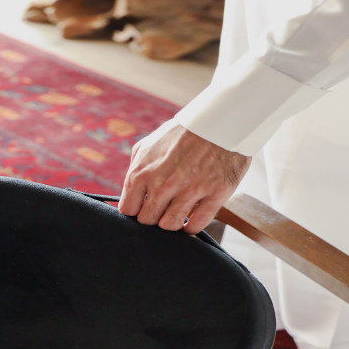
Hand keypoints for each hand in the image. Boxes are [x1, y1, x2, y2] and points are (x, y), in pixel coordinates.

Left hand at [118, 119, 250, 234]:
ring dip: (172, 223)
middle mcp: (163, 185)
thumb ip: (136, 169)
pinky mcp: (215, 194)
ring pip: (170, 226)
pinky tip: (191, 219)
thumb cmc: (183, 134)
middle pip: (147, 221)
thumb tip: (129, 194)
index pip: (128, 210)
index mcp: (142, 173)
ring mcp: (189, 190)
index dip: (136, 210)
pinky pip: (196, 225)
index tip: (145, 207)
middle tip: (163, 209)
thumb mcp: (149, 145)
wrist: (221, 120)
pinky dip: (192, 227)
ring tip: (177, 214)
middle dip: (153, 217)